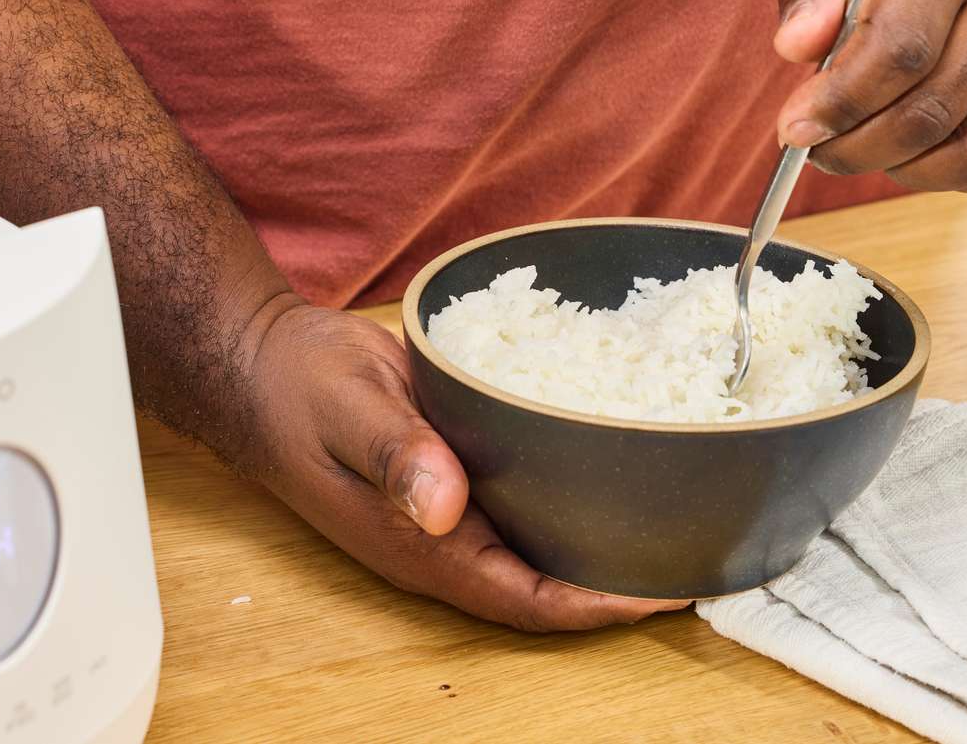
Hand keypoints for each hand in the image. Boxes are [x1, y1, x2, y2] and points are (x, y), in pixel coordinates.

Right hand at [244, 300, 687, 629]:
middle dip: (622, 584)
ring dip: (607, 541)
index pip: (527, 600)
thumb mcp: (347, 411)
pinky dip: (578, 490)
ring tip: (681, 518)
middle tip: (700, 556)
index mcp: (423, 546)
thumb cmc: (298, 388)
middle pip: (548, 585)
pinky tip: (621, 463)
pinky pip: (528, 495)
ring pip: (544, 543)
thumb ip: (395, 455)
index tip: (668, 592)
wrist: (266, 361)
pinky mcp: (460, 471)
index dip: (600, 606)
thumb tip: (444, 506)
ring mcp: (453, 509)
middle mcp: (445, 539)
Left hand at [775, 0, 966, 191]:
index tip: (793, 127)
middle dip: (858, 145)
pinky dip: (957, 175)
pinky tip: (912, 153)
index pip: (901, 46)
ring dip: (907, 169)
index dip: (841, 101)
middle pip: (935, 107)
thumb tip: (796, 47)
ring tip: (859, 148)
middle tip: (811, 145)